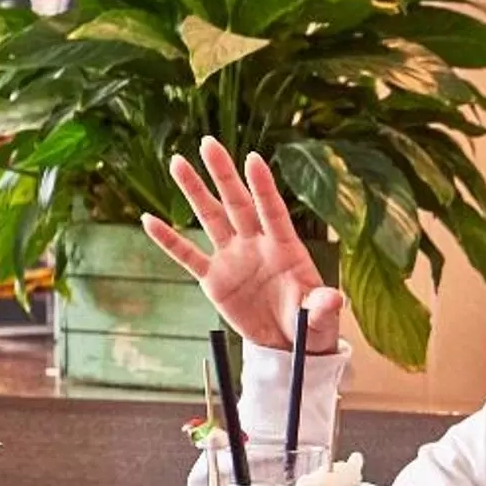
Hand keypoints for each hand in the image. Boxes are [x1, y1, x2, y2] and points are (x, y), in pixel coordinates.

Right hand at [143, 136, 348, 353]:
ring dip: (194, 191)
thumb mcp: (321, 317)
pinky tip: (149, 220)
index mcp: (285, 248)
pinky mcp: (214, 279)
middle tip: (209, 143)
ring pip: (211, 218)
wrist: (287, 343)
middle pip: (237, 203)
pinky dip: (168, 240)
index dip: (263, 187)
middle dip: (223, 174)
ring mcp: (233, 258)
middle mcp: (256, 244)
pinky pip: (187, 256)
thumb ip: (323, 306)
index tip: (253, 159)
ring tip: (177, 162)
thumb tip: (337, 299)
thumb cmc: (310, 324)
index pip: (272, 211)